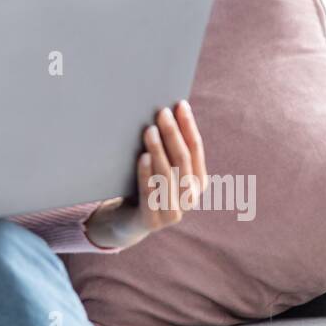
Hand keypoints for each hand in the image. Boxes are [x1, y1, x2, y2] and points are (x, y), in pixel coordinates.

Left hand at [86, 99, 208, 247]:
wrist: (128, 220)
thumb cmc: (145, 183)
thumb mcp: (160, 166)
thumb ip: (167, 147)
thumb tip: (166, 111)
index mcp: (198, 181)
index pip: (196, 149)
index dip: (188, 126)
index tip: (180, 105)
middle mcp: (190, 198)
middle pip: (182, 160)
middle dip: (173, 134)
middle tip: (162, 113)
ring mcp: (173, 212)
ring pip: (168, 176)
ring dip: (159, 151)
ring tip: (149, 130)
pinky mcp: (152, 221)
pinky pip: (151, 193)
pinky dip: (147, 173)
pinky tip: (142, 157)